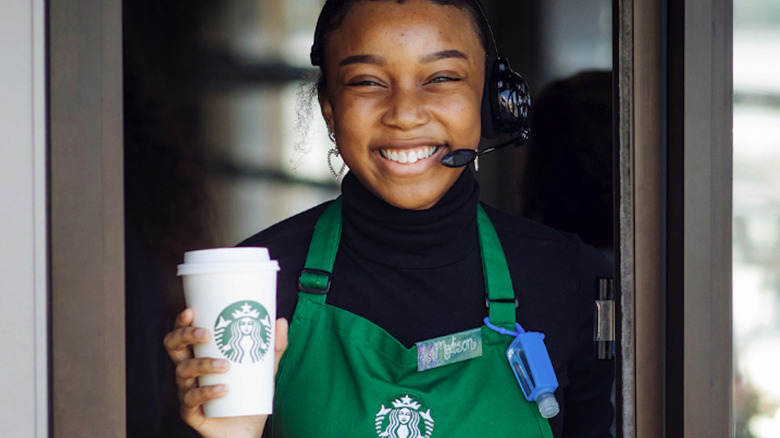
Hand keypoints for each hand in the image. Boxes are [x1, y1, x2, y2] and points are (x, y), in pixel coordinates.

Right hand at [164, 308, 288, 437]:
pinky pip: (191, 401)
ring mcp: (188, 392)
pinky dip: (207, 392)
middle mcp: (189, 372)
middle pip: (173, 348)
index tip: (191, 311)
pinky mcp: (192, 413)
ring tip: (225, 365)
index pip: (183, 335)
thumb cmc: (249, 396)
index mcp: (200, 356)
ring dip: (203, 364)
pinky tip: (222, 389)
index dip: (181, 322)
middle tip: (207, 334)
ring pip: (183, 372)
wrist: (247, 430)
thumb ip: (273, 347)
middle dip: (185, 336)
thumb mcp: (264, 370)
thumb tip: (280, 321)